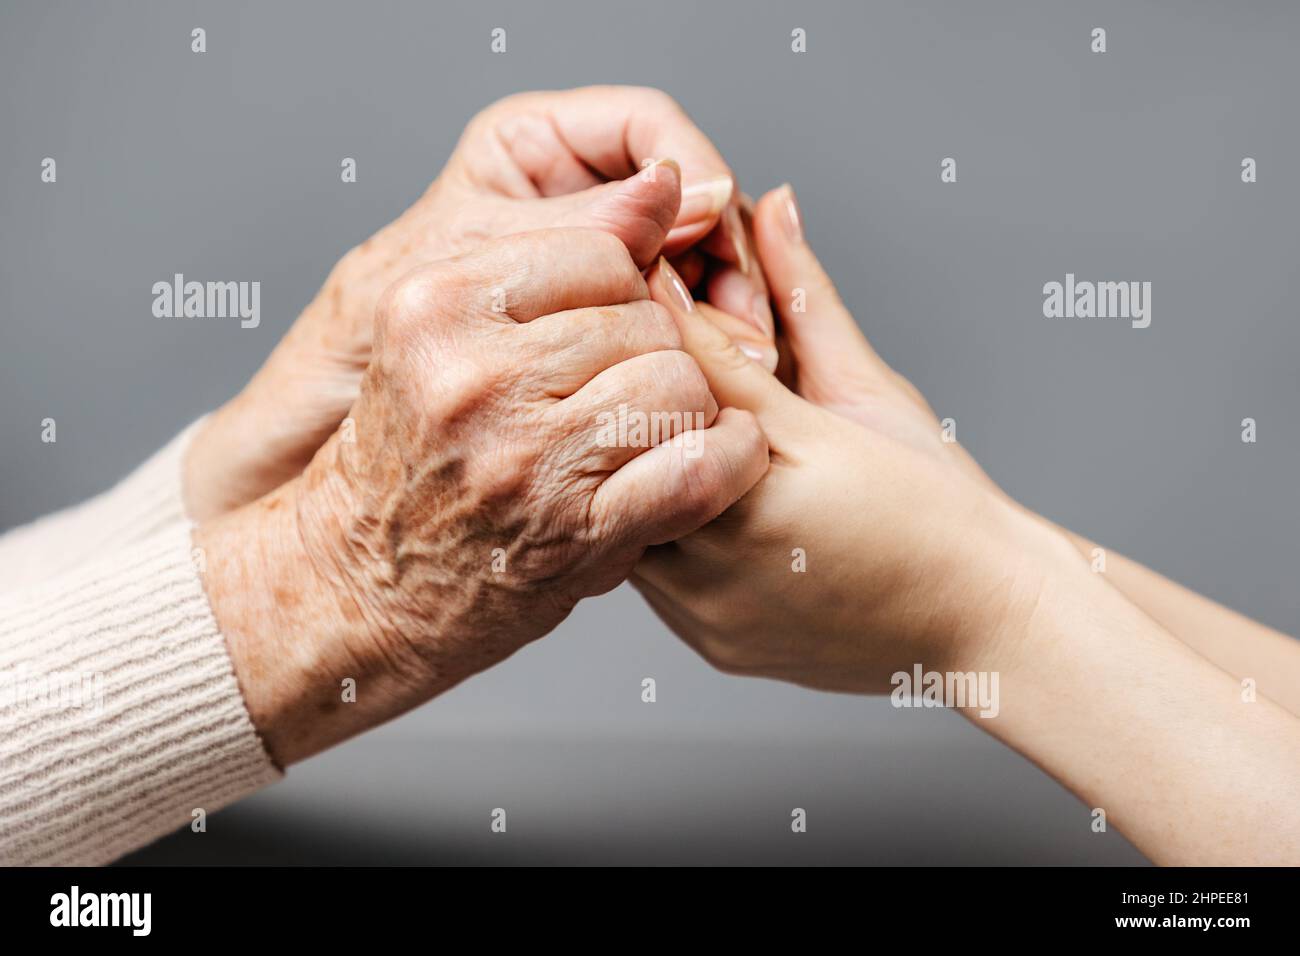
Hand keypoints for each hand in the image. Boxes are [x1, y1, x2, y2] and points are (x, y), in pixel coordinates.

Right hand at [184, 86, 762, 520]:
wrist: (359, 584)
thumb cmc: (412, 452)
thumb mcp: (444, 336)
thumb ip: (554, 259)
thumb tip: (669, 181)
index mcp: (434, 305)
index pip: (601, 253)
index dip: (623, 293)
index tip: (606, 332)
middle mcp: (474, 375)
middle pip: (647, 320)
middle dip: (652, 354)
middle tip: (621, 396)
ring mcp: (526, 457)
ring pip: (681, 385)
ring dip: (685, 410)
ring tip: (645, 434)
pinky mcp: (577, 532)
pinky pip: (703, 464)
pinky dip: (729, 460)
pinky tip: (714, 461)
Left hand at [634, 188, 1073, 690]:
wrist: (986, 626)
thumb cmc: (942, 507)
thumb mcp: (870, 391)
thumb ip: (804, 298)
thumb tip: (773, 206)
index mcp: (772, 476)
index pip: (675, 380)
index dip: (648, 324)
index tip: (630, 280)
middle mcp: (730, 555)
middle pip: (629, 455)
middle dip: (627, 401)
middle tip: (617, 354)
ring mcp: (712, 611)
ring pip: (625, 518)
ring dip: (630, 468)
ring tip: (645, 427)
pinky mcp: (709, 641)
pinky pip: (649, 578)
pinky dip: (652, 527)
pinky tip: (671, 494)